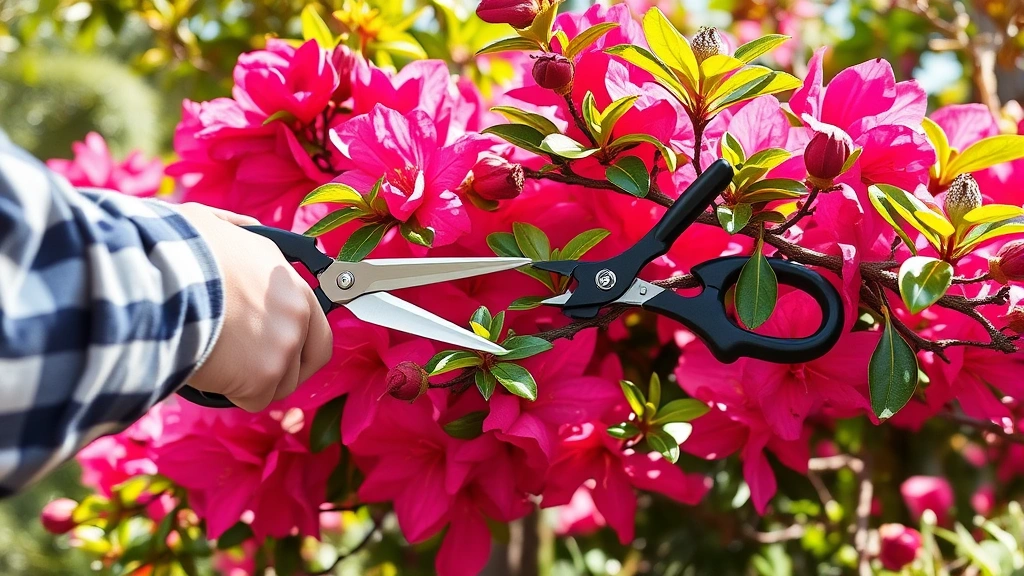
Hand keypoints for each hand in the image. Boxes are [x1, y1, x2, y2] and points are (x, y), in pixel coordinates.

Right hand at [175, 203, 332, 410]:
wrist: (156, 281)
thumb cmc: (176, 252)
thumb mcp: (214, 226)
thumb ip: (238, 234)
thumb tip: (240, 232)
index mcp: (289, 279)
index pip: (315, 318)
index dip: (300, 335)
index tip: (282, 343)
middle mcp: (296, 313)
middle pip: (313, 356)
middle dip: (292, 367)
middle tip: (262, 371)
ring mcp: (283, 345)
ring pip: (282, 382)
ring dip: (257, 381)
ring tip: (224, 366)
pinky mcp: (262, 375)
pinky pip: (256, 399)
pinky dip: (235, 394)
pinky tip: (214, 376)